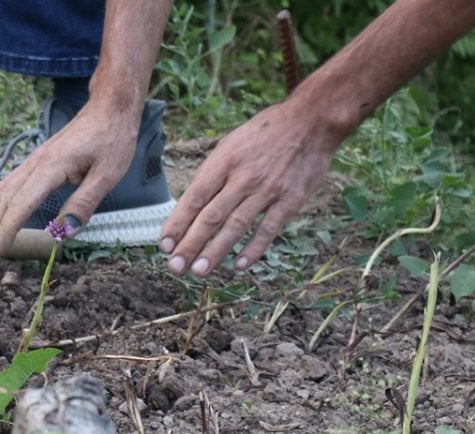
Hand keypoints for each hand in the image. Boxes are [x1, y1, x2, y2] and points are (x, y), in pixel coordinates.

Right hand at [0, 101, 141, 263]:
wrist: (108, 109)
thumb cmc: (111, 140)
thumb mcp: (107, 174)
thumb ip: (84, 203)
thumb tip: (64, 233)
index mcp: (51, 167)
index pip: (21, 204)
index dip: (7, 230)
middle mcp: (34, 164)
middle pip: (2, 201)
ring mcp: (31, 162)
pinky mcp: (33, 163)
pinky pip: (6, 187)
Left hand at [158, 102, 343, 275]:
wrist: (310, 122)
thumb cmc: (264, 133)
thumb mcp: (231, 144)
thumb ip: (213, 174)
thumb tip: (191, 205)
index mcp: (223, 162)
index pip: (194, 198)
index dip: (177, 223)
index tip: (164, 245)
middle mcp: (243, 177)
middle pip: (211, 216)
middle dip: (190, 244)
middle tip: (175, 267)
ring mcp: (267, 190)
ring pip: (236, 226)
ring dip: (216, 251)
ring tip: (199, 271)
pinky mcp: (290, 200)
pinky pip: (268, 229)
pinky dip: (253, 249)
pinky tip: (239, 266)